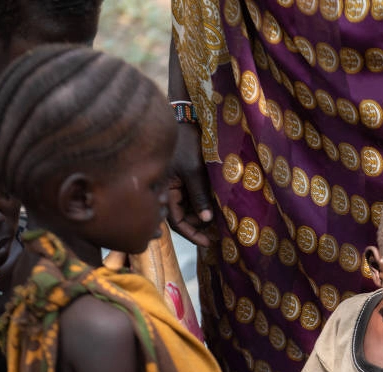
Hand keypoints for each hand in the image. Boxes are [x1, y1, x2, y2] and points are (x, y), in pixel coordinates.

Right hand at [167, 123, 214, 246]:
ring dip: (200, 215)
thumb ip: (199, 196)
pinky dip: (200, 204)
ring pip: (185, 208)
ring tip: (219, 220)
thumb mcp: (194, 171)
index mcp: (162, 190)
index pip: (175, 220)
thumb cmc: (186, 142)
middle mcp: (165, 190)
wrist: (183, 118)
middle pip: (180, 217)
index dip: (192, 233)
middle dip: (198, 225)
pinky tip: (214, 207)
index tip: (208, 242)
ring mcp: (172, 185)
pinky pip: (188, 197)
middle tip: (218, 231)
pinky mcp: (179, 178)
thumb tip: (206, 219)